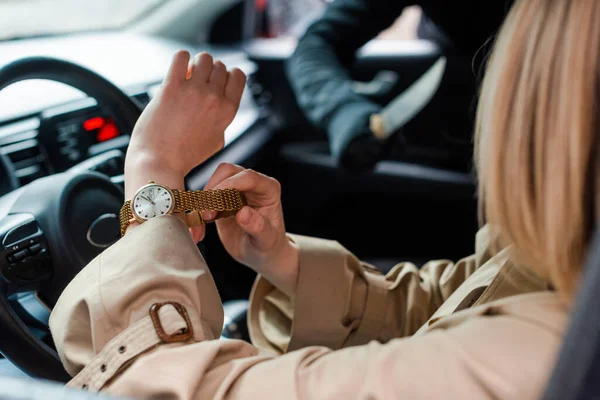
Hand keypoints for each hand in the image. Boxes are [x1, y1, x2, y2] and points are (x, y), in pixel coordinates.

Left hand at [126, 51, 246, 179]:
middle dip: (209, 71)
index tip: (216, 83)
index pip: (239, 75)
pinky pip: (181, 56)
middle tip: (197, 84)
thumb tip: (221, 103)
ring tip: (186, 76)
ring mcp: (193, 91)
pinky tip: (177, 70)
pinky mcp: (171, 88)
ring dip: (196, 63)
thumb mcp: (217, 140)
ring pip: (204, 58)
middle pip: (220, 66)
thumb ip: (222, 119)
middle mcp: (214, 99)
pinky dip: (180, 59)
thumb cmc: (185, 155)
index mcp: (227, 111)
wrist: (160, 162)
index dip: (228, 75)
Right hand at [203, 163, 298, 296]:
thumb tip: (243, 212)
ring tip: (202, 226)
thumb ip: (258, 227)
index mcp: (269, 189)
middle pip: (227, 172)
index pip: (248, 177)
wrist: (261, 255)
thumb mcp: (266, 241)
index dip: (229, 185)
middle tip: (207, 215)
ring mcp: (236, 189)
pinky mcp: (222, 199)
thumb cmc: (269, 247)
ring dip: (203, 202)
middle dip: (213, 190)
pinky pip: (205, 198)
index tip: (214, 200)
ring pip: (213, 182)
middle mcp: (252, 185)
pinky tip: (198, 231)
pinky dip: (198, 212)